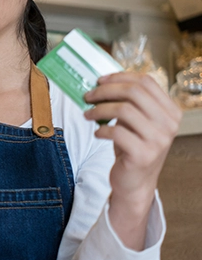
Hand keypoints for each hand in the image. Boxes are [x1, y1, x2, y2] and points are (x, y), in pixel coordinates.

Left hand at [83, 72, 181, 249]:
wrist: (135, 181)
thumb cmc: (132, 146)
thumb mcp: (136, 121)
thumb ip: (128, 102)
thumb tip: (100, 82)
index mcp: (171, 111)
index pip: (146, 82)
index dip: (120, 77)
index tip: (99, 80)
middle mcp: (169, 124)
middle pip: (134, 92)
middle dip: (105, 91)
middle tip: (87, 96)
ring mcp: (158, 140)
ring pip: (123, 110)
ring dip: (99, 110)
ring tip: (88, 114)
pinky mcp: (143, 155)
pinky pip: (116, 132)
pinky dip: (102, 130)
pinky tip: (97, 134)